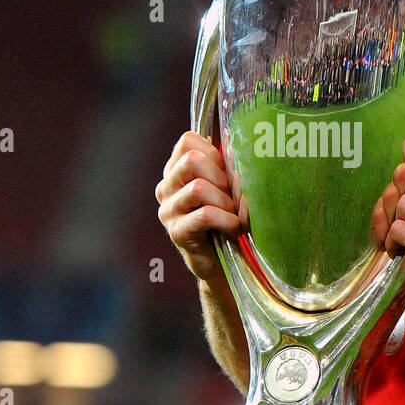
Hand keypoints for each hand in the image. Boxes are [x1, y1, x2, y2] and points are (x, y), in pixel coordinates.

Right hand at [156, 131, 246, 283]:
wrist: (223, 263)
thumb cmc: (227, 218)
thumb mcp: (226, 186)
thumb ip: (225, 163)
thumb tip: (238, 142)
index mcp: (175, 171)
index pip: (188, 141)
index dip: (214, 153)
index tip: (227, 173)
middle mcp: (166, 188)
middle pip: (192, 161)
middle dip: (221, 177)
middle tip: (233, 197)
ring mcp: (168, 211)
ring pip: (198, 187)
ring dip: (226, 201)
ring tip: (234, 214)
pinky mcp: (177, 232)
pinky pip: (205, 215)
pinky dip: (227, 220)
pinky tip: (234, 228)